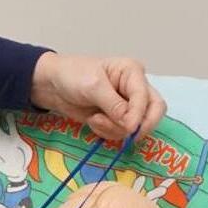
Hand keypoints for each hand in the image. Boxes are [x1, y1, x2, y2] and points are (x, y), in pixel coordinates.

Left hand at [30, 52, 165, 142]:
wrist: (52, 85)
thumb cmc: (72, 75)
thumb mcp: (93, 86)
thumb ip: (114, 105)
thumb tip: (131, 124)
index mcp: (132, 72)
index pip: (147, 98)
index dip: (140, 115)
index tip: (129, 127)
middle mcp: (135, 88)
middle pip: (154, 111)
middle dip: (139, 126)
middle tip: (126, 135)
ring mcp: (127, 105)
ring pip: (137, 126)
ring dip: (115, 129)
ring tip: (95, 119)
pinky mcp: (116, 119)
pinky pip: (121, 132)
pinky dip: (108, 132)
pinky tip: (94, 121)